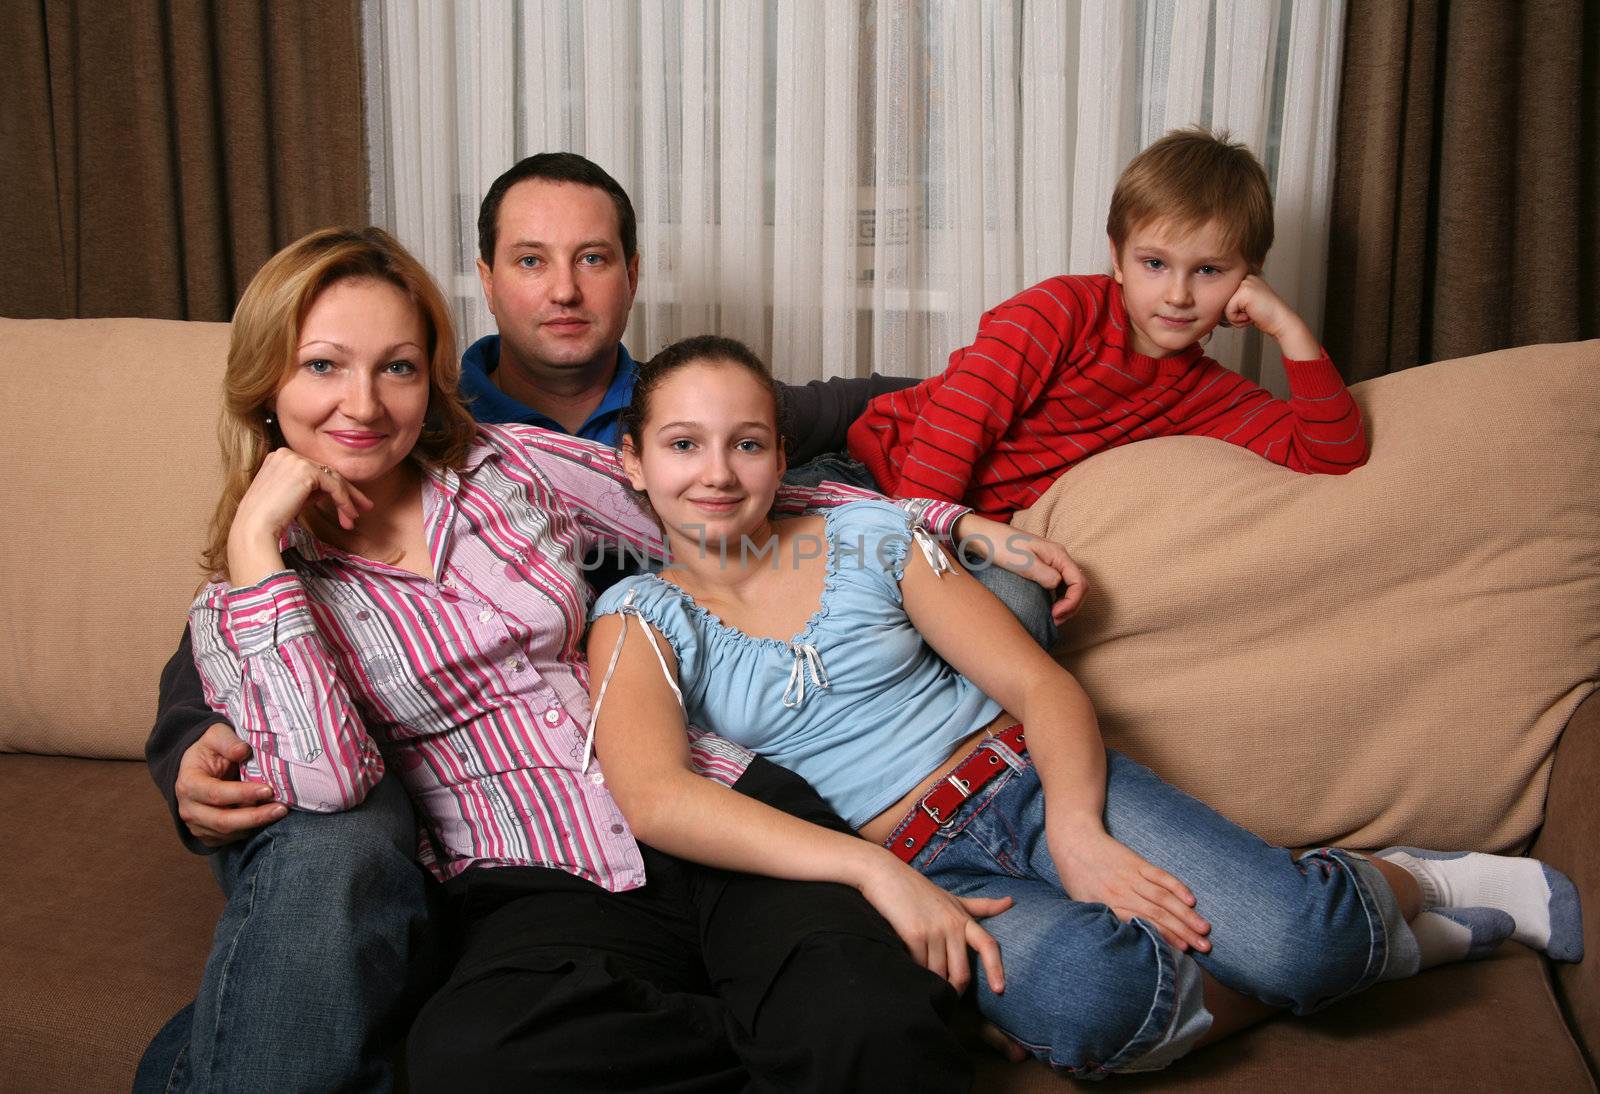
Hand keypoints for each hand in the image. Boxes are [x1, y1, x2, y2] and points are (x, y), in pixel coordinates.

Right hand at [175, 723, 286, 846]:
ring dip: (256, 824)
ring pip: (229, 833)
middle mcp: (188, 808)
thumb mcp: (216, 735)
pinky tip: (267, 818)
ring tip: (279, 811)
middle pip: (222, 821)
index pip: (215, 794)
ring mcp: (197, 824)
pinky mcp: (208, 834)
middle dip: (254, 816)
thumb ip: (228, 741)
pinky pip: (231, 838)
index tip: (268, 789)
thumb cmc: (210, 749)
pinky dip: (251, 830)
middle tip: (281, 808)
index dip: (242, 794)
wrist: (200, 767)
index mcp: (188, 783)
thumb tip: (243, 751)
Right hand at [228, 449, 372, 584]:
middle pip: (326, 472)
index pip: (315, 470)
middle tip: (363, 507)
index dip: (334, 488)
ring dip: (348, 499)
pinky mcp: (304, 471)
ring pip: (332, 478)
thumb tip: (334, 489)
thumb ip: (310, 488)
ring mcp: (295, 460)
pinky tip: (349, 515)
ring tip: (355, 517)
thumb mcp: (292, 497)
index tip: (348, 505)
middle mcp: (286, 453)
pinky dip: (344, 501)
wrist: (255, 528)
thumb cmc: (269, 518)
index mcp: (279, 457)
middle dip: (347, 492)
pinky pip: (334, 486)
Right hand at [859, 851, 1012, 993]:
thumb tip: (1011, 901)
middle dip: (954, 990)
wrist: (885, 874)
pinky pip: (919, 967)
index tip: (999, 990)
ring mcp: (934, 931)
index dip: (996, 969)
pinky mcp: (915, 935)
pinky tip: (907, 970)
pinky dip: (914, 973)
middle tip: (944, 998)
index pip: (988, 945)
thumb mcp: (953, 897)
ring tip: (921, 984)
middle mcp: (952, 926)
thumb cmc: (918, 889)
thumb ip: (980, 906)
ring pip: (938, 974)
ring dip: (930, 983)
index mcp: (963, 919)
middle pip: (962, 973)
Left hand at [955, 515, 1087, 622]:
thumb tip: (1058, 586)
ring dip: (1066, 605)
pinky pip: (1058, 586)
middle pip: (1079, 587)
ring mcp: (1052, 563)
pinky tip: (1047, 609)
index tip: (1055, 614)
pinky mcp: (1042, 568)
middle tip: (1054, 621)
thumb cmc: (1001, 546)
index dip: (1072, 602)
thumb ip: (1045, 575)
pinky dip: (1058, 600)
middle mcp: (1059, 558)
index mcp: (1058, 555)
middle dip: (1072, 607)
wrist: (983, 537)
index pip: (1079, 583)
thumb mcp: (1023, 562)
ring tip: (1052, 619)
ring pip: (1070, 588)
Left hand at [1048, 822, 1210, 952]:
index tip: (1184, 951)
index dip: (1165, 938)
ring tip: (1204, 928)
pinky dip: (1176, 886)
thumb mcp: (1082, 903)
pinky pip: (1160, 876)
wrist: (1073, 840)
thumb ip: (1103, 920)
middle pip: (1158, 915)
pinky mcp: (1137, 862)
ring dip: (1186, 914)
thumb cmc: (1076, 876)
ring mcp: (1132, 877)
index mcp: (1109, 906)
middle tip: (1205, 946)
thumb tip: (1122, 940)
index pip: (1142, 925)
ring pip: (1163, 898)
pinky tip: (1191, 899)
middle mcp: (1123, 893)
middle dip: (1184, 932)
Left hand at [1223, 274, 1318, 360]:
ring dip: (1236, 317)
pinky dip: (1238, 319)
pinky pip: (1229, 311)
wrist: (1281, 321)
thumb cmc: (1266, 316)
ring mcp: (1245, 283)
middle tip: (1252, 313)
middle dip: (1235, 313)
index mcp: (1247, 278)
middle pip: (1223, 300)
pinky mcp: (1244, 292)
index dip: (1235, 309)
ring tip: (1252, 314)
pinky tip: (1252, 315)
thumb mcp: (1247, 304)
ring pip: (1225, 306)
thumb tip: (1215, 304)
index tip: (1251, 311)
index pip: (1225, 295)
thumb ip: (1234, 300)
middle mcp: (1246, 278)